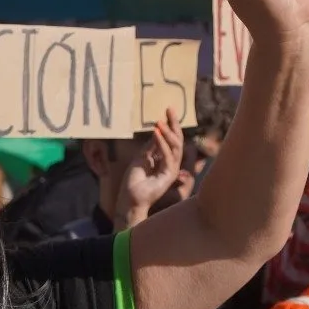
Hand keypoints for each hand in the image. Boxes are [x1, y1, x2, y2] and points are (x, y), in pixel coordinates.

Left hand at [116, 108, 185, 227]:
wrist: (130, 198)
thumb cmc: (134, 180)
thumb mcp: (141, 157)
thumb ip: (151, 146)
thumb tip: (158, 129)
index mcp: (165, 158)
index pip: (172, 138)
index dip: (171, 124)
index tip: (168, 110)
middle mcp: (171, 163)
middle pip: (178, 140)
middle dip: (174, 124)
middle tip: (170, 110)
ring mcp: (172, 169)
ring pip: (176, 147)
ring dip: (167, 133)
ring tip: (159, 122)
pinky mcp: (169, 175)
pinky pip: (168, 156)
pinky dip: (162, 144)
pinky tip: (156, 134)